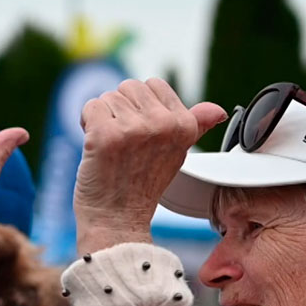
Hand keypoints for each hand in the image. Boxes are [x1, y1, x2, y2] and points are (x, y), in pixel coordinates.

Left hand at [74, 78, 226, 253]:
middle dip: (121, 111)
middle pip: (129, 87)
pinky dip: (87, 124)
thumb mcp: (177, 153)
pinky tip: (96, 146)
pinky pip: (90, 107)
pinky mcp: (106, 135)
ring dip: (103, 119)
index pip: (154, 85)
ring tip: (112, 149)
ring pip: (108, 97)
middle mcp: (163, 124)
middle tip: (124, 145)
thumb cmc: (142, 187)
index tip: (141, 137)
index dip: (140, 108)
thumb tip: (219, 111)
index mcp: (184, 125)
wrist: (118, 220)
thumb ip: (196, 126)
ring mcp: (134, 129)